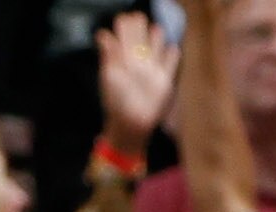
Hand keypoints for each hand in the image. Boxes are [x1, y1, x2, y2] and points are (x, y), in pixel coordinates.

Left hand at [96, 12, 180, 152]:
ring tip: (150, 43)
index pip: (126, 28)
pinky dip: (171, 52)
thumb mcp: (109, 77)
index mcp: (122, 55)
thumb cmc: (116, 102)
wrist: (131, 124)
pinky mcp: (166, 75)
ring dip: (156, 35)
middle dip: (140, 25)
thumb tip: (102, 34)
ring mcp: (153, 64)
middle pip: (142, 28)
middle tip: (136, 33)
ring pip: (158, 36)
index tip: (123, 24)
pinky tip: (167, 53)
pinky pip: (173, 55)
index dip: (125, 23)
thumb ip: (109, 55)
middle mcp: (138, 56)